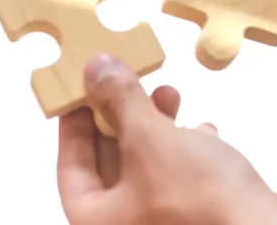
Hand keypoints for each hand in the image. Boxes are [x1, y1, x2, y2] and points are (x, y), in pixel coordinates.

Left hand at [58, 55, 276, 224]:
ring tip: (171, 93)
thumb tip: (95, 68)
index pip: (72, 169)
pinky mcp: (204, 221)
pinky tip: (204, 130)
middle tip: (130, 81)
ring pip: (151, 169)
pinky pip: (184, 181)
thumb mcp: (149, 139)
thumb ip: (120, 101)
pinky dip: (190, 152)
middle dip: (123, 117)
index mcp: (99, 224)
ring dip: (158, 127)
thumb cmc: (199, 201)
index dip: (74, 125)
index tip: (81, 90)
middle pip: (112, 166)